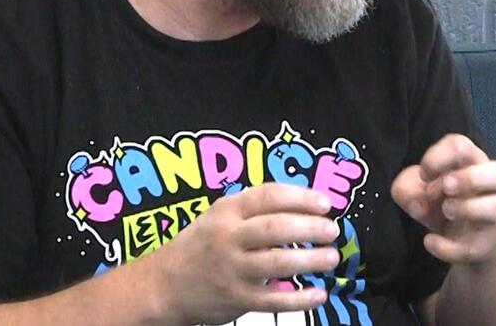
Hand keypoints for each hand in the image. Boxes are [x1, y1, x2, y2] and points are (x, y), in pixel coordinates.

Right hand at [141, 183, 340, 324]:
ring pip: (278, 263)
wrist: (162, 286)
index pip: (268, 196)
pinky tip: (319, 294)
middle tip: (333, 231)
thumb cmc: (202, 245)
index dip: (301, 197)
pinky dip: (300, 299)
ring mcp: (232, 270)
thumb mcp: (220, 216)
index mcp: (227, 212)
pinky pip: (274, 300)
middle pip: (276, 228)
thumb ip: (257, 209)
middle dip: (310, 228)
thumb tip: (309, 206)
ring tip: (331, 258)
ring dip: (311, 260)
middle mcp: (229, 238)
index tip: (325, 203)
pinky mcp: (237, 299)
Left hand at [392, 134, 495, 265]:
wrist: (462, 238)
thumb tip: (418, 204)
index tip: (424, 175)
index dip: (439, 157)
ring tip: (446, 211)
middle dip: (471, 178)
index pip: (462, 147)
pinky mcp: (485, 243)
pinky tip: (429, 241)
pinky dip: (448, 247)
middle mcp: (490, 186)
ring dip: (470, 208)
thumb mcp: (414, 191)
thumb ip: (406, 189)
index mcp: (471, 162)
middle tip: (446, 187)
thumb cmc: (440, 201)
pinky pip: (475, 246)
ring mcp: (492, 215)